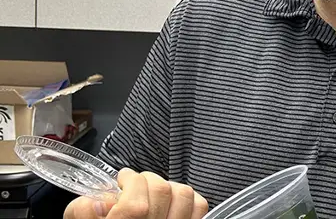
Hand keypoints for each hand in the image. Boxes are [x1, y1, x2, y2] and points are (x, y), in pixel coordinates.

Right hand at [64, 168, 208, 218]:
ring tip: (154, 192)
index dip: (130, 181)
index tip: (123, 179)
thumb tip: (98, 201)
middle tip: (136, 183)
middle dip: (147, 179)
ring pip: (183, 195)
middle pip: (161, 191)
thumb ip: (81, 211)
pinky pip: (199, 207)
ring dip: (168, 187)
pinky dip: (188, 199)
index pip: (136, 203)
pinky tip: (171, 203)